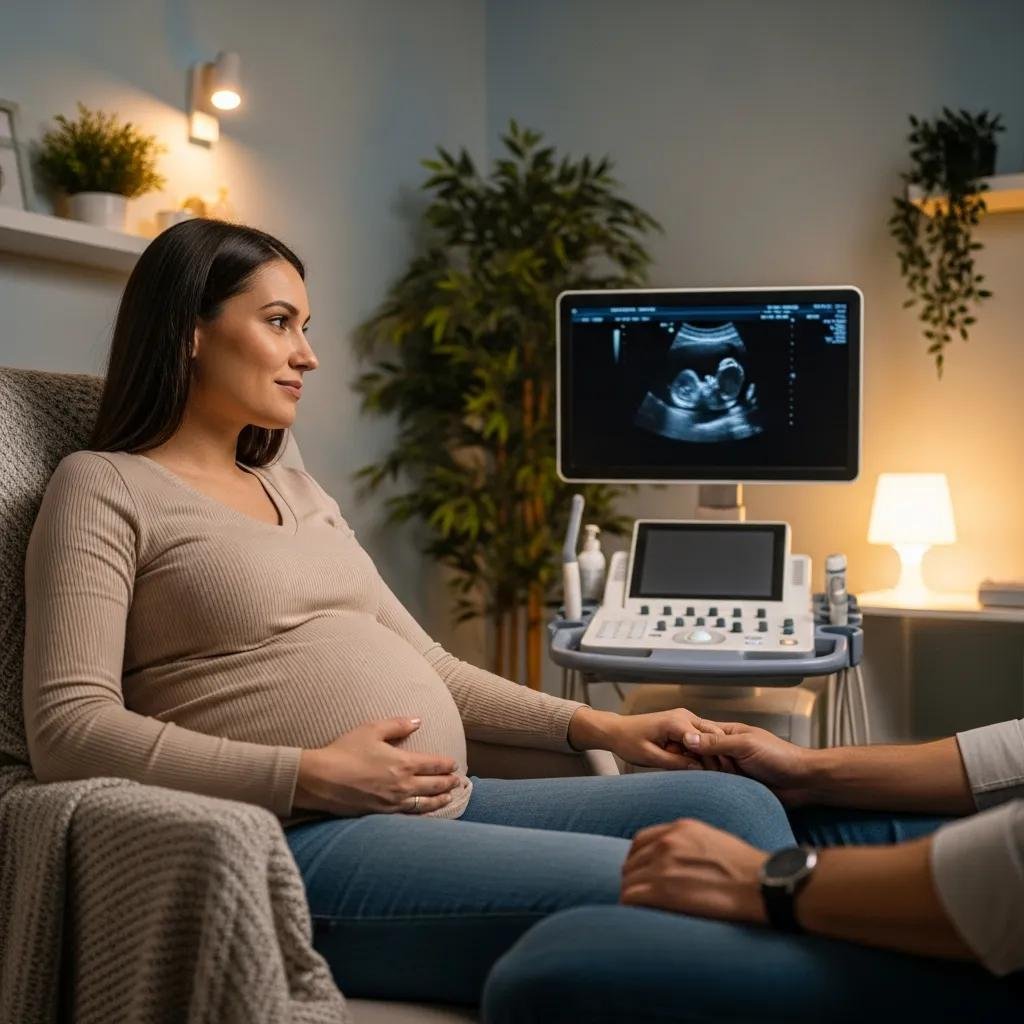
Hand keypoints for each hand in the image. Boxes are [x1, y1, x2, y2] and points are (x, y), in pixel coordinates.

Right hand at [293, 717, 461, 816]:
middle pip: (434, 785)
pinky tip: (424, 813)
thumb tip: (418, 721)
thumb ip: (397, 725)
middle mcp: (403, 786)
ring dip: (439, 800)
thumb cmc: (345, 751)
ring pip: (424, 804)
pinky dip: (422, 814)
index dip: (446, 765)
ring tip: (449, 798)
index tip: (455, 764)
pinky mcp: (381, 815)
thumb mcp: (371, 729)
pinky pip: (409, 816)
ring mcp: (393, 803)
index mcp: (403, 763)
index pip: (434, 765)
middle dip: (448, 783)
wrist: (320, 780)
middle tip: (459, 782)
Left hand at [568, 707, 727, 770]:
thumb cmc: (628, 742)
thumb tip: (699, 769)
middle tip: (715, 774)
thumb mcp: (650, 757)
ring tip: (705, 770)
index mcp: (676, 722)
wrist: (616, 730)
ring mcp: (684, 717)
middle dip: (716, 754)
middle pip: (713, 735)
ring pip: (709, 736)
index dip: (713, 758)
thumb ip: (676, 762)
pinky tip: (694, 762)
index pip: (707, 741)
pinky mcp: (682, 723)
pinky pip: (699, 736)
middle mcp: (684, 716)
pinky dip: (700, 749)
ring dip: (708, 752)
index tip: (717, 775)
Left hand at [621, 818, 767, 923]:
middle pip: (631, 862)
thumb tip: (677, 861)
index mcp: (680, 828)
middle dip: (636, 879)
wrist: (763, 885)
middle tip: (645, 896)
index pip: (640, 841)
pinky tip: (642, 915)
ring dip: (634, 895)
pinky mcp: (662, 890)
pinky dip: (631, 907)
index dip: (639, 860)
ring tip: (645, 910)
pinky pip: (630, 898)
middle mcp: (667, 842)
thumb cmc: (748, 869)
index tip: (644, 874)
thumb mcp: (715, 840)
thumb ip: (689, 844)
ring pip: (628, 881)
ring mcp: (662, 865)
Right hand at [681, 721, 815, 805]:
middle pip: (699, 754)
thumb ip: (717, 742)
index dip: (688, 741)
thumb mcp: (746, 745)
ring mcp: (731, 767)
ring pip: (706, 771)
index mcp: (728, 733)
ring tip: (723, 777)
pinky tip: (715, 790)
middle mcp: (727, 749)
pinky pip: (717, 785)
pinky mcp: (735, 784)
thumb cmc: (780, 756)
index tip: (683, 750)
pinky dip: (715, 787)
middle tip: (714, 767)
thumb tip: (688, 738)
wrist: (802, 782)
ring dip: (710, 776)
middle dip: (701, 762)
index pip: (698, 733)